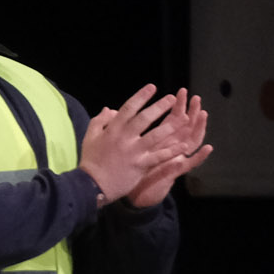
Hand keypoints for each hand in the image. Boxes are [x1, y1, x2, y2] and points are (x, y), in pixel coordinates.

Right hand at [78, 84, 191, 204]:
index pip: (128, 108)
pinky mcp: (139, 165)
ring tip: (184, 118)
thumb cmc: (90, 161)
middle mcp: (124, 138)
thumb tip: (109, 109)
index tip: (152, 87)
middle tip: (172, 98)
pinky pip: (159, 157)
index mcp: (112, 130)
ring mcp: (133, 152)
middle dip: (160, 106)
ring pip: (155, 135)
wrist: (90, 185)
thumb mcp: (89, 138)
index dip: (141, 96)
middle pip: (144, 118)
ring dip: (171, 126)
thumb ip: (99, 121)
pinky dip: (172, 151)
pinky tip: (183, 146)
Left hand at [119, 88, 210, 208]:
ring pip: (190, 141)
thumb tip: (116, 113)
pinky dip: (199, 157)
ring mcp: (174, 159)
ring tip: (204, 114)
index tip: (177, 93)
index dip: (173, 107)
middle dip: (190, 111)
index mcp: (158, 141)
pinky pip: (189, 165)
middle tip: (196, 98)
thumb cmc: (128, 171)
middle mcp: (169, 148)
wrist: (131, 194)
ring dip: (199, 128)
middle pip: (183, 127)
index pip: (169, 120)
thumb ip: (125, 132)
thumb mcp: (128, 149)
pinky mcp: (173, 173)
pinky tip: (208, 148)